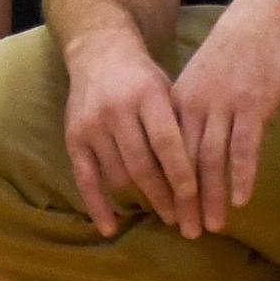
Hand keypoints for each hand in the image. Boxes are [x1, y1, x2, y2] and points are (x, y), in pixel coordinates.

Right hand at [63, 26, 196, 237]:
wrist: (98, 53)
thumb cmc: (143, 77)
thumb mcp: (167, 90)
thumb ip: (180, 125)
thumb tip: (206, 173)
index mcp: (147, 95)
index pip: (167, 143)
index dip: (182, 174)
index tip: (195, 200)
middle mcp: (117, 111)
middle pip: (143, 165)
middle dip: (165, 196)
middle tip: (184, 219)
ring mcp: (92, 126)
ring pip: (119, 175)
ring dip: (141, 200)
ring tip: (164, 215)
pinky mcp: (73, 138)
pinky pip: (85, 180)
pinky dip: (98, 206)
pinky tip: (111, 228)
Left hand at [170, 0, 279, 237]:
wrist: (262, 18)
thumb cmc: (235, 51)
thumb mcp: (203, 80)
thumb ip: (195, 113)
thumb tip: (192, 153)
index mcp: (179, 100)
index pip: (166, 152)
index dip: (166, 187)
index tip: (168, 214)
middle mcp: (195, 105)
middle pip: (184, 163)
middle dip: (185, 202)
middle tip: (187, 232)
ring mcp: (223, 105)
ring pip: (211, 160)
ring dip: (212, 197)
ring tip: (213, 226)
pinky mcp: (252, 104)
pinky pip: (244, 147)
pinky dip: (242, 175)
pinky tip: (242, 199)